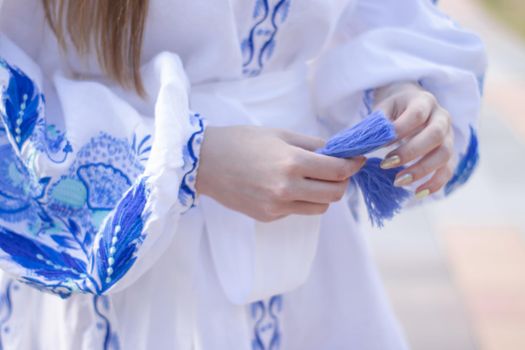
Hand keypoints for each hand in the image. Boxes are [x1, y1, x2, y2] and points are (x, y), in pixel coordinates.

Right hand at [196, 126, 364, 221]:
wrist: (205, 163)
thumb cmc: (241, 141)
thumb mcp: (280, 134)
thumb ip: (312, 145)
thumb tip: (339, 152)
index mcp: (291, 162)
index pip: (337, 171)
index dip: (352, 165)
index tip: (357, 160)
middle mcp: (286, 188)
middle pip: (335, 194)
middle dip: (342, 181)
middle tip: (337, 170)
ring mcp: (276, 207)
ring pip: (320, 208)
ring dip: (324, 194)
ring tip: (312, 180)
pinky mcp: (268, 217)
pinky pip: (297, 211)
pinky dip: (301, 200)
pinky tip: (286, 187)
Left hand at [374, 82, 454, 197]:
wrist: (412, 105)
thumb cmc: (395, 110)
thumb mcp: (384, 109)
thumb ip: (378, 123)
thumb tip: (369, 141)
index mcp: (424, 101)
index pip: (417, 114)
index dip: (400, 129)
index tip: (381, 144)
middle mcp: (441, 117)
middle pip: (435, 135)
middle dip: (410, 152)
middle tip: (386, 164)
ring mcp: (449, 136)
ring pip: (444, 154)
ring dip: (421, 170)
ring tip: (398, 181)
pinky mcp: (449, 154)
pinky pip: (448, 170)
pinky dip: (435, 184)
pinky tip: (418, 193)